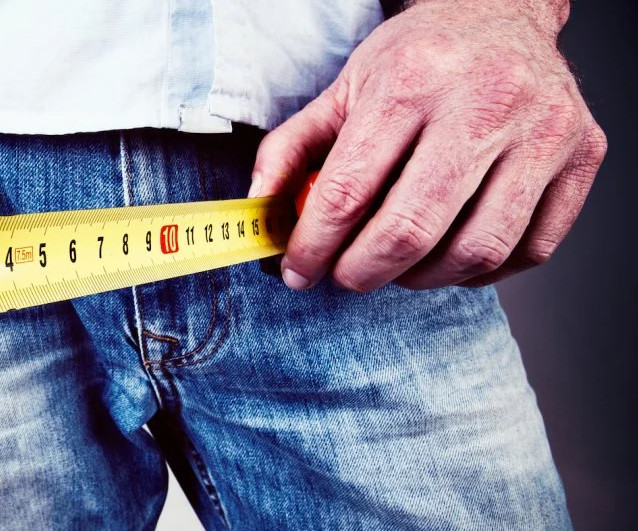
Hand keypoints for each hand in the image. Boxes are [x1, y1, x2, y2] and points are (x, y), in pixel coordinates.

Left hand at [250, 0, 606, 290]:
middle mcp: (484, 103)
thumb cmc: (419, 58)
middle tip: (346, 277)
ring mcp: (542, 131)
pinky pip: (531, 249)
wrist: (500, 14)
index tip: (297, 271)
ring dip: (423, 278)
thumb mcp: (343, 88)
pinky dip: (483, 271)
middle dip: (363, 272)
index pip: (347, 191)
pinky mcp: (582, 156)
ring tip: (398, 267)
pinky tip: (453, 256)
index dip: (313, 247)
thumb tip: (259, 210)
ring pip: (476, 249)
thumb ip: (291, 148)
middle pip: (412, 229)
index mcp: (412, 82)